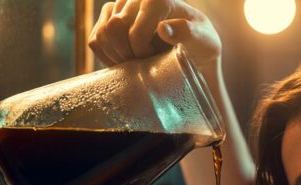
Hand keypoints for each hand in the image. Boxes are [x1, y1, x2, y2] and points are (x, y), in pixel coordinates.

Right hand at [88, 0, 221, 67]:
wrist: (193, 47)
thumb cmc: (201, 45)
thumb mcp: (205, 42)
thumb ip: (189, 34)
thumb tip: (163, 28)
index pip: (135, 30)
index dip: (141, 52)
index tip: (154, 58)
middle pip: (114, 30)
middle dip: (128, 54)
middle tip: (144, 63)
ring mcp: (119, 6)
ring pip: (102, 35)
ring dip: (117, 56)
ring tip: (137, 61)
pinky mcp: (109, 18)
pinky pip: (95, 40)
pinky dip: (107, 56)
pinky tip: (126, 60)